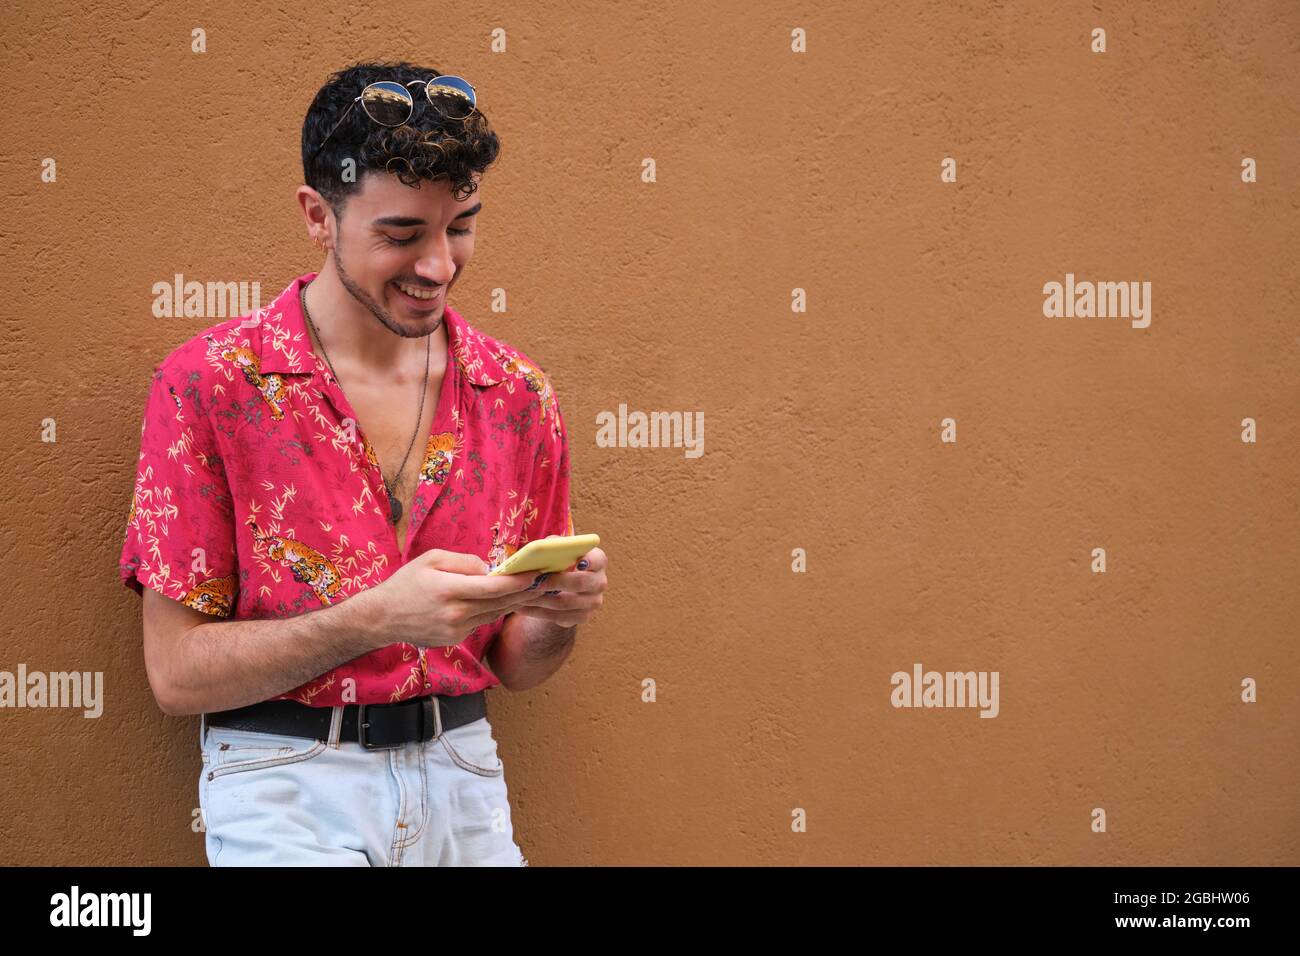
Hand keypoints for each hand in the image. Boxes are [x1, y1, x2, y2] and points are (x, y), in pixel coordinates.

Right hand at [366, 548, 542, 647]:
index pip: (493, 587)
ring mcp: (456, 630)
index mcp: (448, 590)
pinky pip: (481, 622)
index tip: (537, 574)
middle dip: (525, 592)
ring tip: (533, 589)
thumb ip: (464, 562)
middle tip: (547, 581)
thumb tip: (490, 568)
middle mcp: (455, 614)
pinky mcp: (456, 640)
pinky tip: (502, 601)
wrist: (382, 618)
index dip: (518, 582)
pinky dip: (491, 611)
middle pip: (499, 603)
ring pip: (494, 614)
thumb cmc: (407, 582)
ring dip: (513, 602)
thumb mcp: (432, 559)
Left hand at [511, 547, 607, 627]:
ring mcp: (593, 602)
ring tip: (521, 595)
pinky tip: (522, 607)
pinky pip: (559, 617)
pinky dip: (538, 612)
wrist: (562, 586)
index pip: (598, 560)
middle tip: (534, 582)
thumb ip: (552, 545)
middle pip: (580, 583)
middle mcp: (600, 582)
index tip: (577, 561)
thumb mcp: (557, 550)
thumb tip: (541, 549)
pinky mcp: (582, 617)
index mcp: (597, 561)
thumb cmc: (558, 561)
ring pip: (566, 603)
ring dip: (541, 600)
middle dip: (555, 582)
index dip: (590, 561)